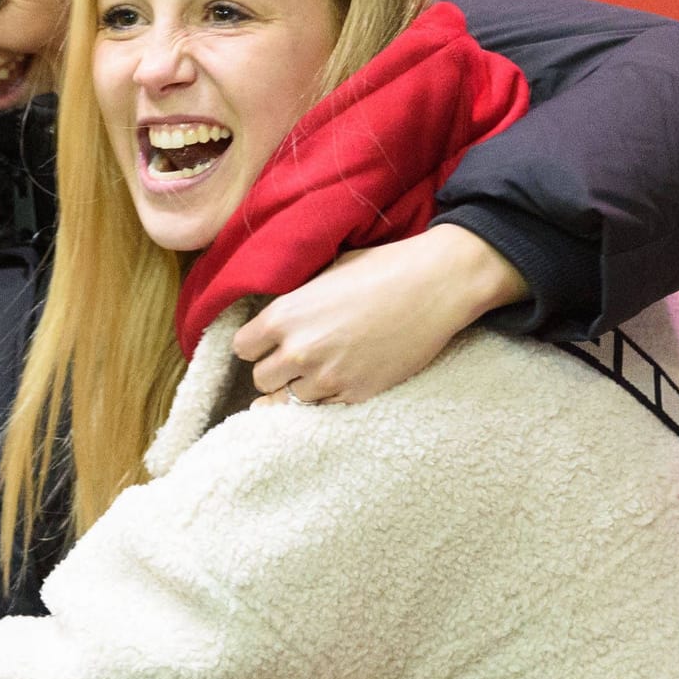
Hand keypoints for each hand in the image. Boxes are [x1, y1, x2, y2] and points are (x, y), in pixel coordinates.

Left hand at [236, 224, 527, 406]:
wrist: (435, 285)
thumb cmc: (380, 269)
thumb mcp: (323, 275)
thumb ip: (294, 303)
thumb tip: (275, 320)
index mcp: (284, 315)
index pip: (242, 348)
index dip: (255, 345)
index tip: (267, 343)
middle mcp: (299, 350)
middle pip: (261, 380)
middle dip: (274, 370)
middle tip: (293, 359)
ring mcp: (329, 377)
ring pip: (288, 402)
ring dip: (299, 388)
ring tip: (318, 370)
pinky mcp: (357, 394)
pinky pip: (324, 409)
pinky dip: (327, 399)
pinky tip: (339, 379)